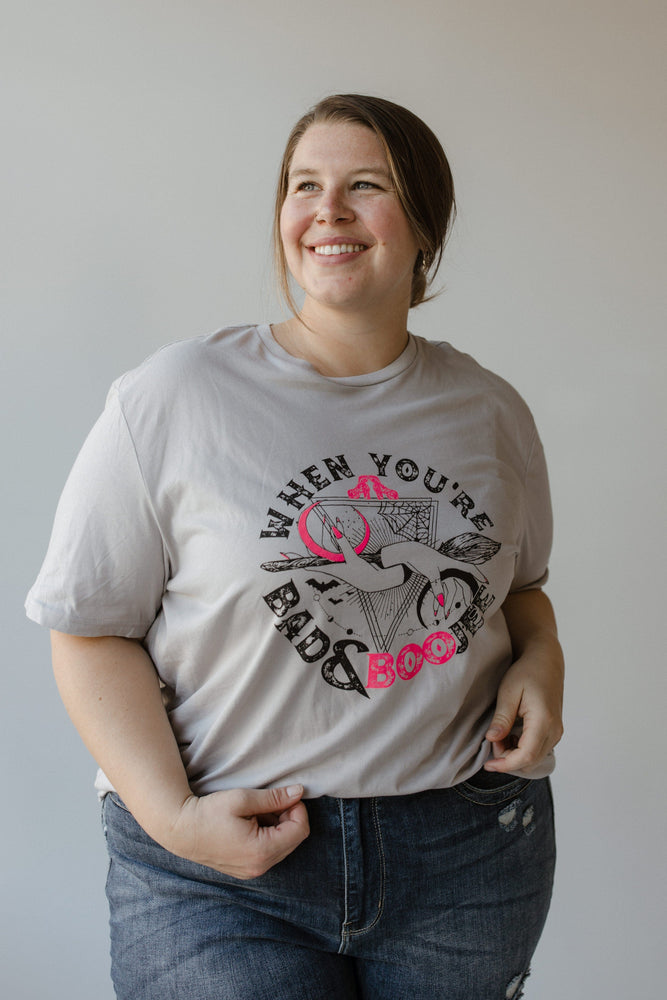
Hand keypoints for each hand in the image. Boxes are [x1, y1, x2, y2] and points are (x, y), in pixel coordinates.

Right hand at [167, 784, 309, 878]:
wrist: (180, 831)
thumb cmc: (209, 813)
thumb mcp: (242, 799)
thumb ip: (274, 798)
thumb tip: (299, 792)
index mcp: (261, 850)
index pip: (300, 830)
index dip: (298, 809)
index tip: (285, 795)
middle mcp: (259, 867)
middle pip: (294, 840)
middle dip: (289, 817)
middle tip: (271, 801)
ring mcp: (252, 872)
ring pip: (283, 846)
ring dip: (279, 827)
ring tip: (258, 812)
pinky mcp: (246, 871)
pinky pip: (269, 853)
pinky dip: (268, 836)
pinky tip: (252, 823)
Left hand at [484, 651, 563, 775]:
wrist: (546, 661)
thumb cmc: (526, 672)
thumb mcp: (508, 692)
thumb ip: (502, 718)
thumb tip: (492, 740)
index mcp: (544, 721)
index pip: (526, 756)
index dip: (505, 764)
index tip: (488, 764)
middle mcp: (554, 731)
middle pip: (530, 762)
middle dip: (507, 759)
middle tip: (492, 741)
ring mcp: (556, 732)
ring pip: (534, 759)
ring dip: (514, 755)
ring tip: (500, 734)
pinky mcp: (554, 731)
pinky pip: (538, 750)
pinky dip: (521, 749)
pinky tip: (510, 734)